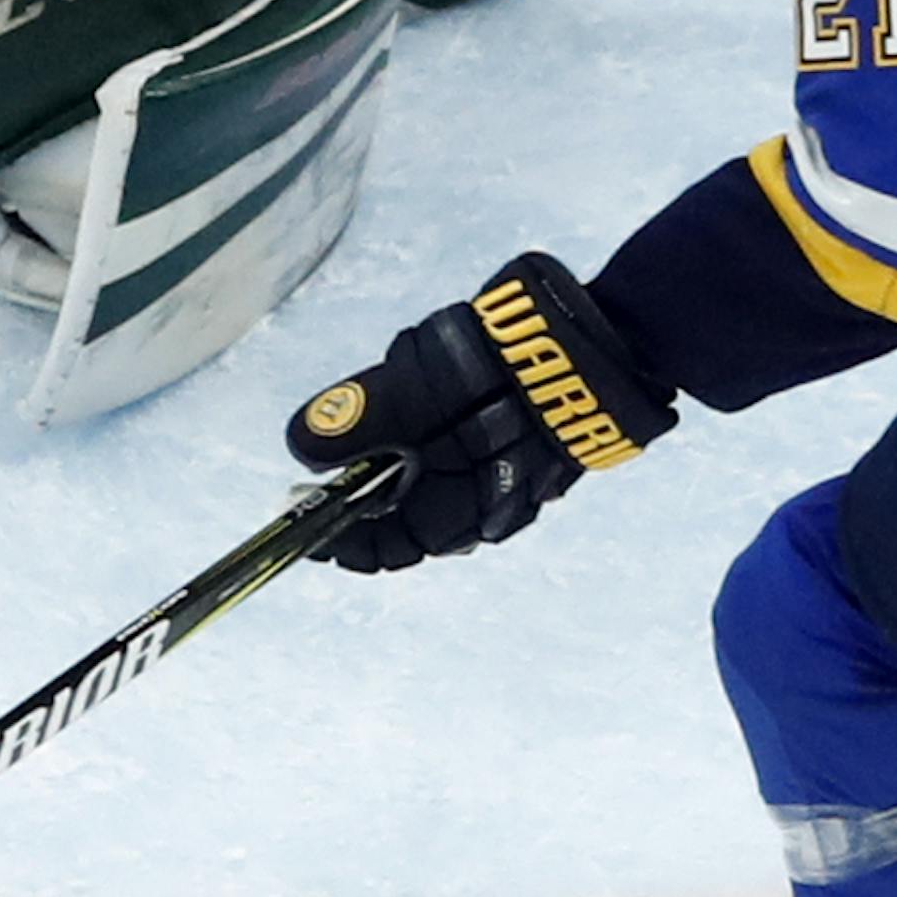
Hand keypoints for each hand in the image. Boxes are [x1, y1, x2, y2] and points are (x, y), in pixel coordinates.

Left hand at [287, 253, 675, 572]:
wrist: (598, 347)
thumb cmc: (501, 372)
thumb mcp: (414, 388)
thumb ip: (359, 417)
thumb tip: (301, 446)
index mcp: (456, 514)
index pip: (383, 550)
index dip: (336, 536)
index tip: (298, 510)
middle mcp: (487, 515)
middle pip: (409, 521)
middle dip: (366, 492)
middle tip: (331, 460)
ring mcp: (513, 486)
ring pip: (439, 490)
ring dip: (403, 464)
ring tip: (380, 423)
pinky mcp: (528, 455)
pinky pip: (469, 463)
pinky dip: (437, 446)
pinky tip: (431, 409)